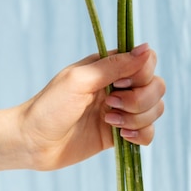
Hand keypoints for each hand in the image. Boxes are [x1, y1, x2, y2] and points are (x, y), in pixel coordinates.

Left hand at [17, 43, 164, 170]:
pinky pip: (149, 132)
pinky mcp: (121, 133)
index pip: (147, 60)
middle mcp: (120, 85)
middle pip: (156, 86)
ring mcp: (122, 110)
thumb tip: (146, 48)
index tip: (118, 84)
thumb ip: (115, 65)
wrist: (33, 142)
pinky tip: (121, 136)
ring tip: (110, 122)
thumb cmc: (50, 105)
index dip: (142, 74)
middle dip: (140, 100)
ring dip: (138, 118)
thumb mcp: (80, 79)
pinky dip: (142, 135)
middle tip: (110, 105)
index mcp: (110, 66)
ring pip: (155, 109)